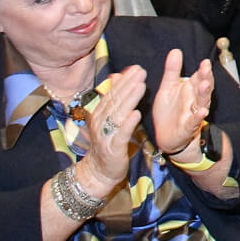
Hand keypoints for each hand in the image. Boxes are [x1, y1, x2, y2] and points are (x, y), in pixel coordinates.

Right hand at [74, 67, 146, 198]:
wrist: (99, 172)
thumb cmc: (108, 144)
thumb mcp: (109, 121)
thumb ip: (114, 101)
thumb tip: (118, 78)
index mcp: (100, 114)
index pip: (112, 94)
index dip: (124, 80)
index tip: (136, 68)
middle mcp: (100, 122)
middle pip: (115, 100)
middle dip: (128, 85)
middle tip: (141, 71)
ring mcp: (105, 135)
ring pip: (118, 114)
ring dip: (129, 99)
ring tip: (141, 86)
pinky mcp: (112, 148)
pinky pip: (121, 134)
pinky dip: (128, 123)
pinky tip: (137, 113)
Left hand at [151, 50, 212, 158]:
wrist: (166, 137)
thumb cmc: (169, 112)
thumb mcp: (167, 88)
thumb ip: (172, 70)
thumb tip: (176, 50)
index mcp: (190, 90)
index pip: (199, 77)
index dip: (203, 71)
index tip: (205, 62)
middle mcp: (194, 100)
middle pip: (203, 88)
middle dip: (205, 79)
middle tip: (206, 69)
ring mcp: (192, 114)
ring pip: (201, 102)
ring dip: (204, 94)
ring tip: (204, 84)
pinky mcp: (187, 128)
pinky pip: (194, 121)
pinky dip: (198, 117)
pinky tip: (202, 111)